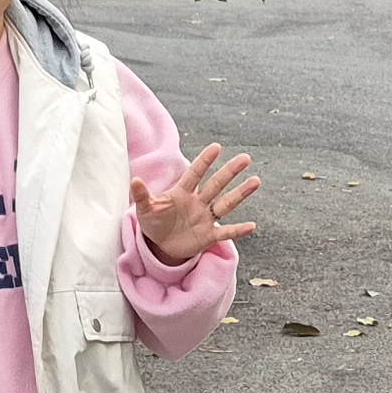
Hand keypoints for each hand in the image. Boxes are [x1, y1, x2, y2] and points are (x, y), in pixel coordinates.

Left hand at [133, 145, 259, 264]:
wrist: (160, 245)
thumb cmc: (154, 222)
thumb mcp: (145, 210)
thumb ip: (143, 195)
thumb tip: (135, 181)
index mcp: (183, 192)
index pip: (195, 174)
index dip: (205, 161)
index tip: (216, 147)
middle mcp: (198, 202)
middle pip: (216, 184)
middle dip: (230, 172)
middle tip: (245, 158)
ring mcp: (205, 218)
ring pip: (226, 203)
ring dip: (240, 193)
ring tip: (256, 181)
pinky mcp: (208, 236)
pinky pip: (226, 232)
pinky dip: (238, 230)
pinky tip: (251, 226)